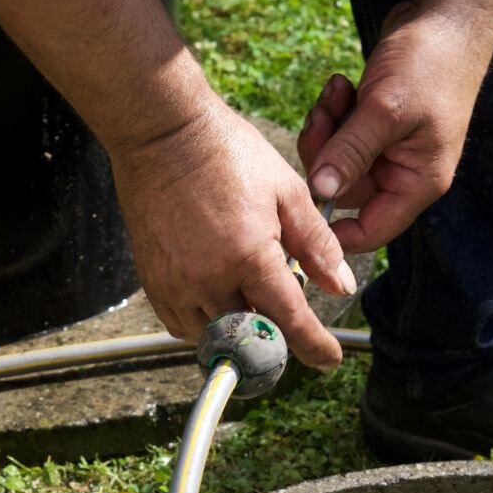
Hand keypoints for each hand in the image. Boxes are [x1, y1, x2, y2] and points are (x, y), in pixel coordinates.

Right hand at [108, 102, 356, 369]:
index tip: (328, 360)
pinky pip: (180, 324)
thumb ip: (317, 244)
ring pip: (213, 336)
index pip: (290, 320)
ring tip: (250, 301)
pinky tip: (218, 299)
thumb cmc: (228, 153)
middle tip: (286, 320)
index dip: (314, 346)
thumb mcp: (287, 191)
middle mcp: (209, 278)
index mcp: (250, 255)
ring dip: (237, 330)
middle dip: (273, 335)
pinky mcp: (152, 280)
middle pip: (250, 335)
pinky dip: (204, 324)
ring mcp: (175, 282)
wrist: (163, 132)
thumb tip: (340, 286)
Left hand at [298, 1, 492, 252]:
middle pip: (344, 191)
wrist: (447, 15)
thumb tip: (319, 193)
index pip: (372, 231)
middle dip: (324, 154)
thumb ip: (350, 152)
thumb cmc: (429, 63)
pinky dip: (333, 112)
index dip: (335, 233)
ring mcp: (389, 148)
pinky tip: (341, 84)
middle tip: (322, 116)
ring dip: (327, 127)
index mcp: (417, 181)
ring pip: (337, 160)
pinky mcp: (375, 124)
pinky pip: (340, 134)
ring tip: (336, 91)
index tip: (302, 211)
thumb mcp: (385, 109)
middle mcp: (403, 171)